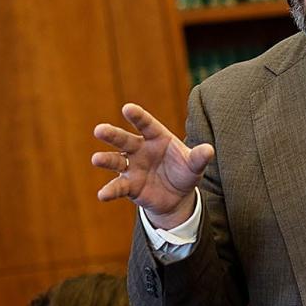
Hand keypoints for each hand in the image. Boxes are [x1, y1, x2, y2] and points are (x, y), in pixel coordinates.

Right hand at [92, 103, 214, 228]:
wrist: (177, 197)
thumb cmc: (184, 172)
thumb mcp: (194, 165)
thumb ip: (199, 157)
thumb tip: (209, 150)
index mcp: (156, 137)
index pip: (145, 124)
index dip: (137, 116)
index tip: (127, 109)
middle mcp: (140, 149)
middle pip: (124, 140)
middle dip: (112, 135)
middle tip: (99, 130)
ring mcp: (132, 167)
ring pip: (115, 161)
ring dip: (106, 160)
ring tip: (96, 159)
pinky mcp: (129, 186)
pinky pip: (118, 187)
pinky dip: (110, 191)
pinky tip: (102, 195)